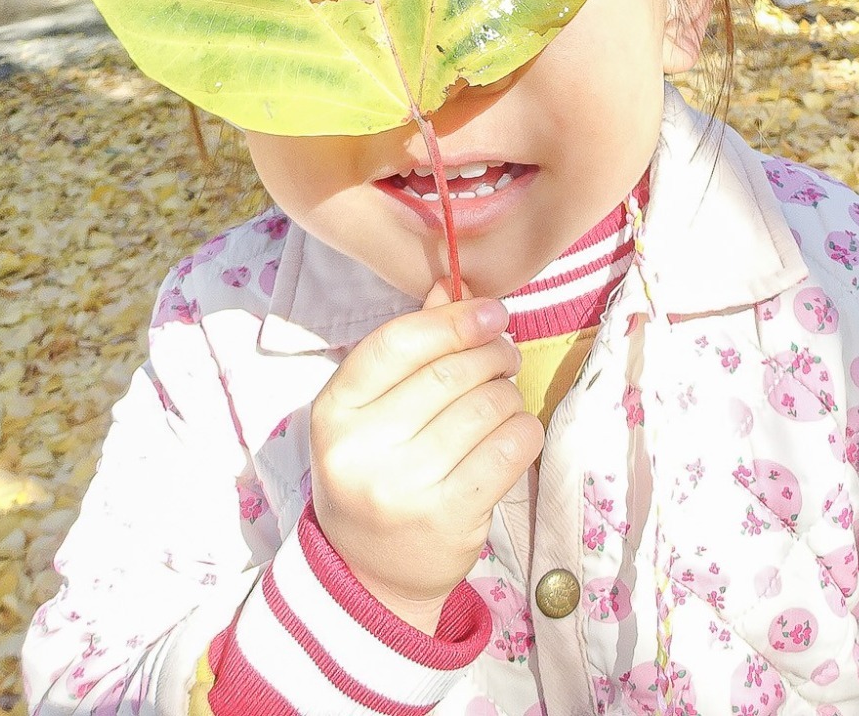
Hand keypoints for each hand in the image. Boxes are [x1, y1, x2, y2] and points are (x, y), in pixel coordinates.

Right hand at [310, 288, 542, 632]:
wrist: (370, 573)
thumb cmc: (376, 473)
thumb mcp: (372, 411)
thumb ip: (411, 347)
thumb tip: (452, 284)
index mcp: (334, 411)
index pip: (398, 343)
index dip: (453, 320)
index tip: (491, 312)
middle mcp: (361, 449)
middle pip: (451, 373)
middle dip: (492, 354)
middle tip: (505, 355)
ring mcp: (404, 488)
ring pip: (487, 407)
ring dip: (508, 395)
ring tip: (502, 401)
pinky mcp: (449, 518)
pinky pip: (510, 449)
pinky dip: (524, 431)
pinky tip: (514, 434)